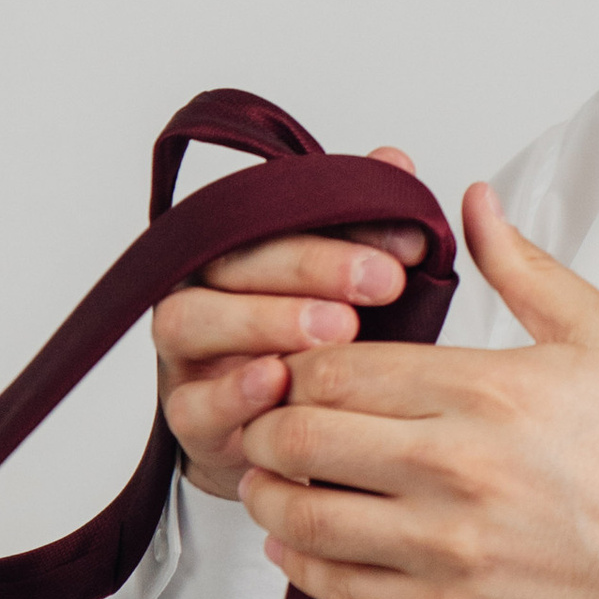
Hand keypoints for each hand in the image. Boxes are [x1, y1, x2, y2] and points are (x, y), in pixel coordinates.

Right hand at [151, 144, 429, 502]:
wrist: (286, 438)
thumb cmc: (317, 349)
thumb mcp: (356, 286)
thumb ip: (366, 224)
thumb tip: (394, 160)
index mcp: (238, 246)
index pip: (274, 214)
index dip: (343, 222)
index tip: (412, 244)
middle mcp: (200, 289)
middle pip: (232, 259)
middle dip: (313, 265)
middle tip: (383, 282)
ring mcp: (186, 354)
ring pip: (193, 319)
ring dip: (265, 319)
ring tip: (338, 328)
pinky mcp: (186, 415)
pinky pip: (193, 401)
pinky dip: (233, 391)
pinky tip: (278, 379)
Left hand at [237, 185, 598, 598]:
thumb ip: (525, 269)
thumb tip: (474, 202)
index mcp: (487, 389)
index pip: (337, 366)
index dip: (295, 361)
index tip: (293, 364)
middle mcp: (456, 467)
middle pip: (302, 435)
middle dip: (268, 424)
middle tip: (266, 420)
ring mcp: (449, 546)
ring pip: (306, 515)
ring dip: (270, 495)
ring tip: (272, 481)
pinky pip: (340, 590)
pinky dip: (301, 566)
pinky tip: (298, 545)